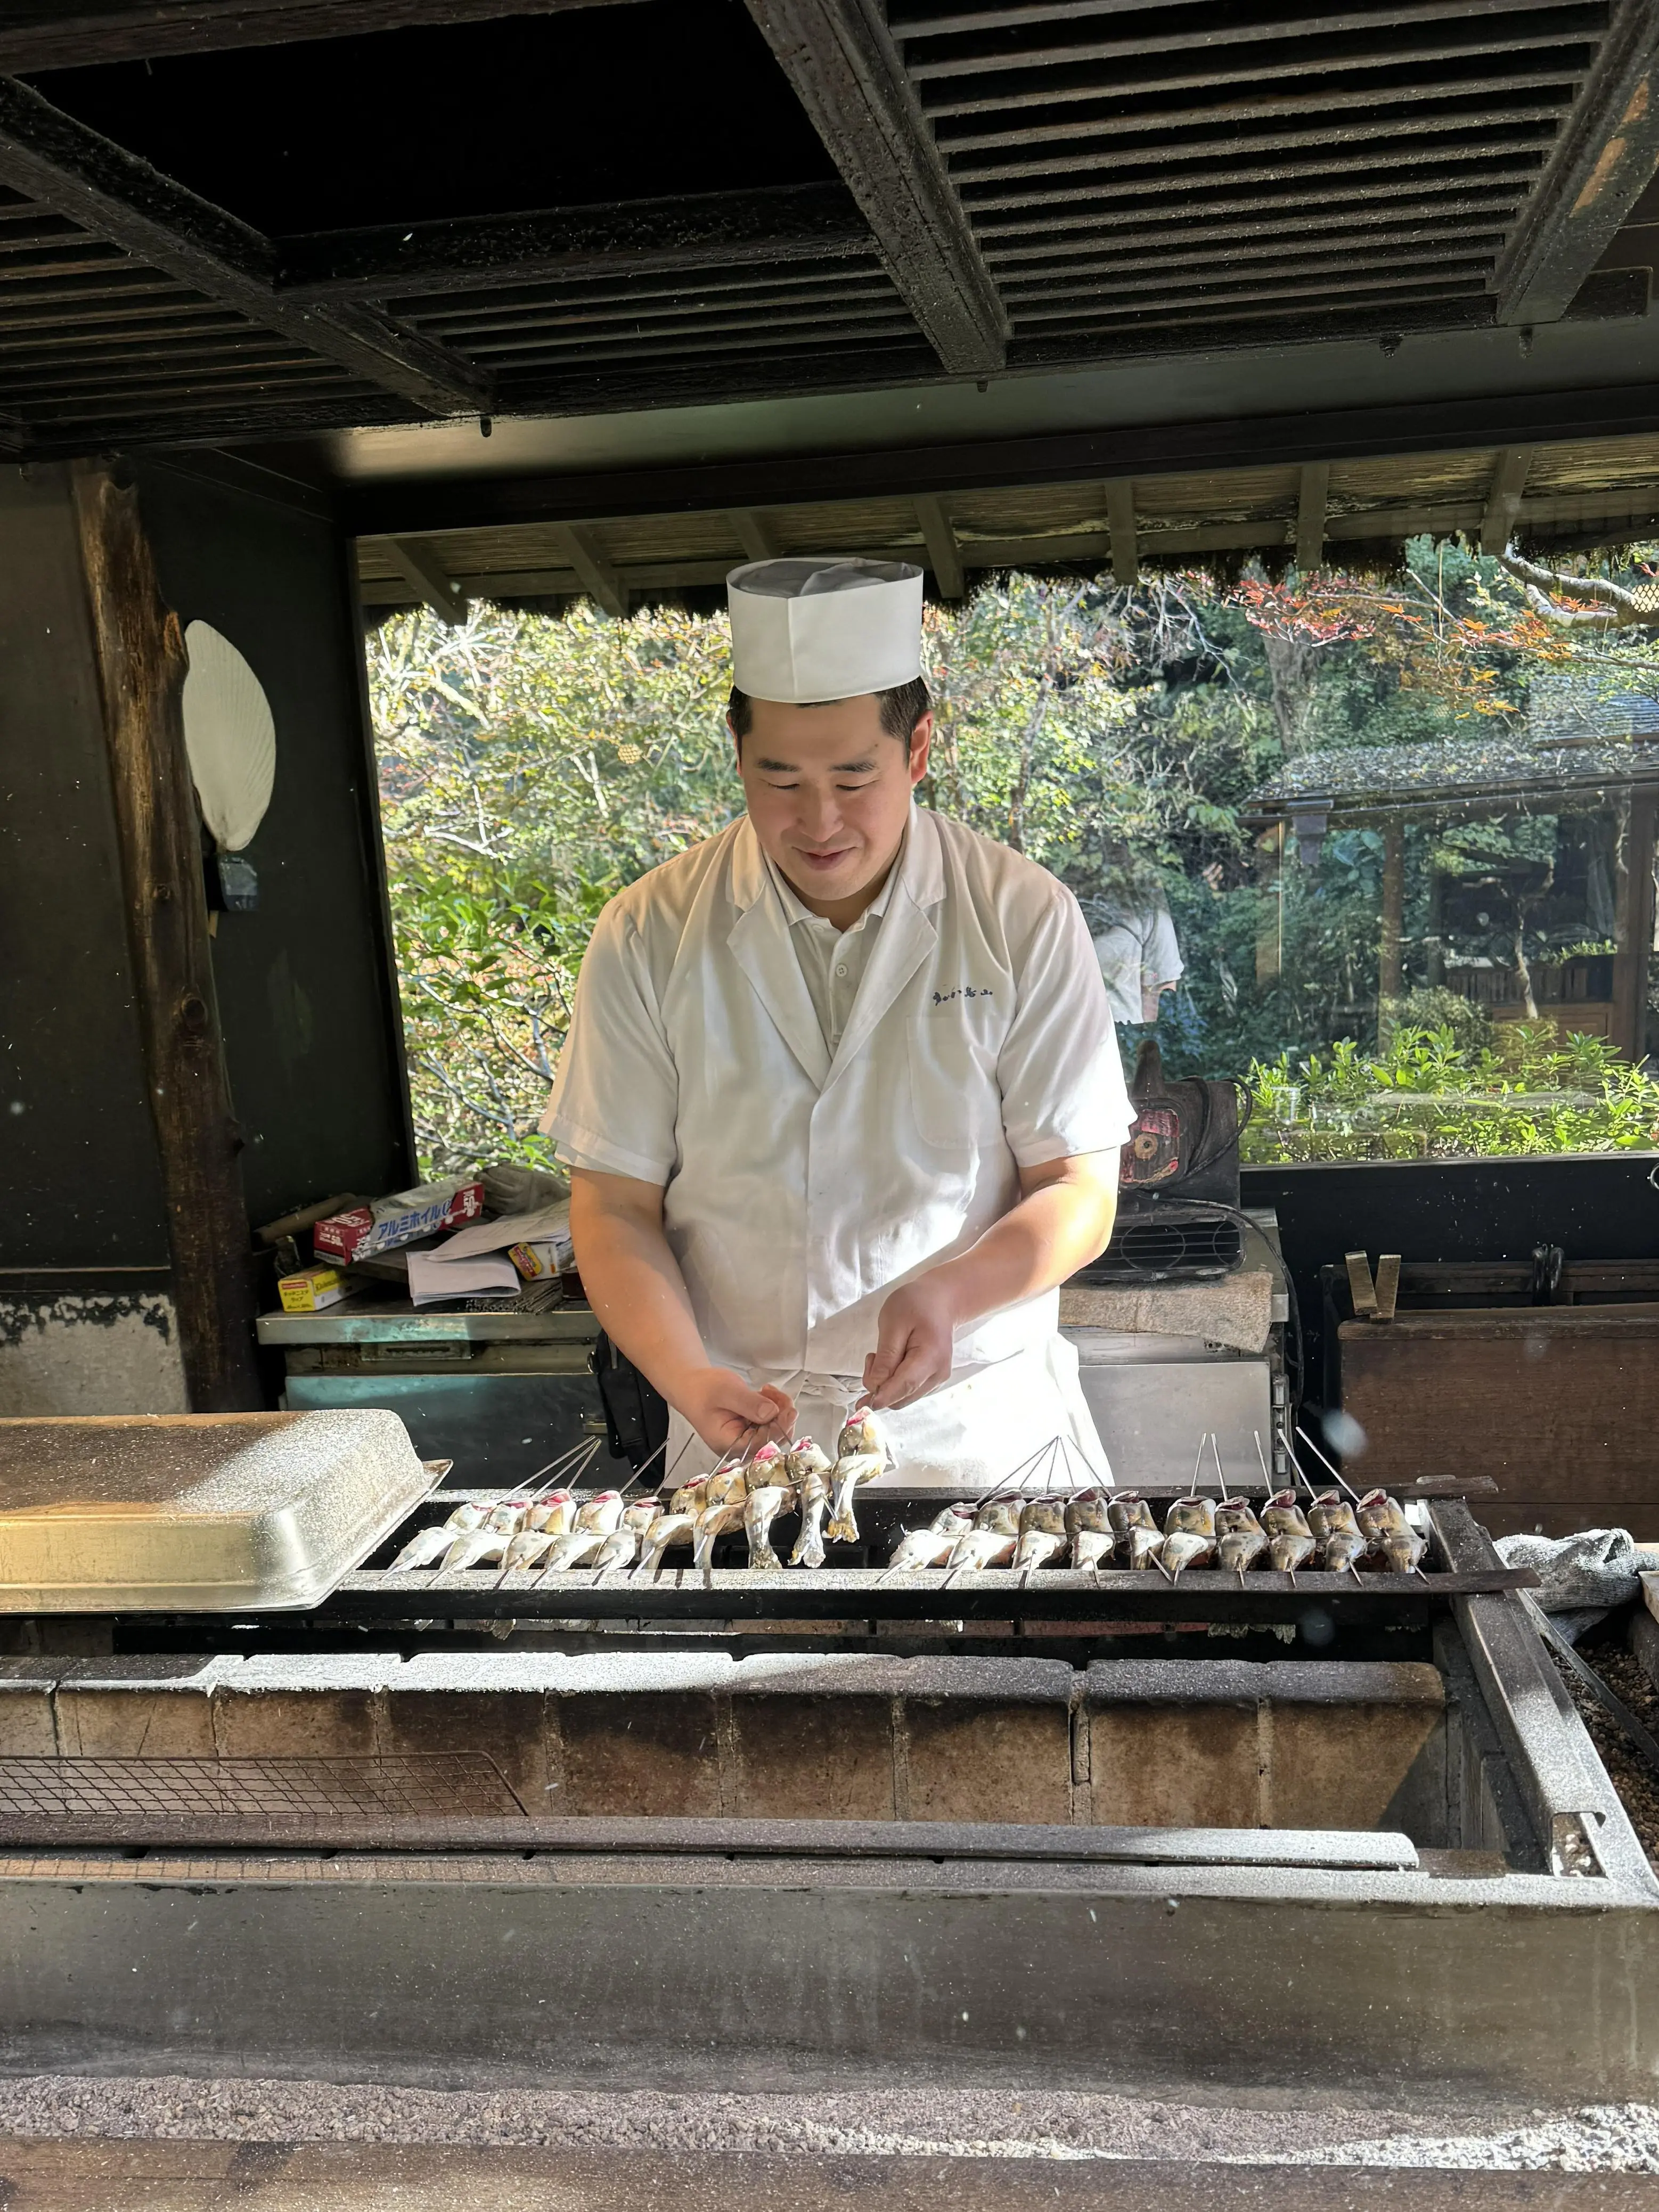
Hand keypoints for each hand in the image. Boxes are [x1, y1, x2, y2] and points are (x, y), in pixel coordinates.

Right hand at [673, 1366, 795, 1455]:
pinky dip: (775, 1407)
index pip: (761, 1444)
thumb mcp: (725, 1391)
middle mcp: (741, 1447)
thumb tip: (772, 1413)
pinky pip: (772, 1422)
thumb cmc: (704, 1389)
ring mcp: (748, 1438)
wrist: (693, 1385)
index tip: (789, 1411)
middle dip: (781, 1416)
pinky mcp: (753, 1429)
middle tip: (775, 1392)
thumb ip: (748, 1403)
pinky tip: (765, 1393)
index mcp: (729, 1444)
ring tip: (767, 1390)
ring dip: (779, 1409)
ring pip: (776, 1430)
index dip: (778, 1429)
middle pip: (773, 1439)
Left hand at [861, 1275, 957, 1411]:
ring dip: (886, 1385)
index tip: (862, 1404)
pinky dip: (893, 1384)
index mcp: (931, 1357)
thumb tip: (875, 1386)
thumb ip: (885, 1356)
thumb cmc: (916, 1305)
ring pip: (903, 1398)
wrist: (940, 1302)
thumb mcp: (893, 1323)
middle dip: (880, 1387)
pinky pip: (907, 1392)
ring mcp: (937, 1380)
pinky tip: (892, 1362)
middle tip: (872, 1357)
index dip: (883, 1396)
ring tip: (883, 1355)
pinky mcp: (932, 1381)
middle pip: (902, 1397)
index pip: (905, 1385)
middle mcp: (938, 1374)